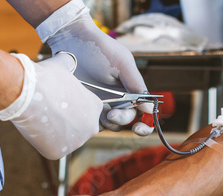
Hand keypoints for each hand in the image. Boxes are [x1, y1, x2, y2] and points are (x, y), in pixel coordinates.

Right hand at [0, 52, 102, 159]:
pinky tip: (36, 129)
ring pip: (67, 140)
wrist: (27, 94)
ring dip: (57, 133)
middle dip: (68, 123)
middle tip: (51, 113)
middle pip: (80, 128)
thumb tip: (67, 59)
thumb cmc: (45, 78)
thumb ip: (69, 66)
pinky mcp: (59, 153)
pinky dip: (44, 142)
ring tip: (42, 119)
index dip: (73, 108)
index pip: (88, 111)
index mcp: (95, 107)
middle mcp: (91, 127)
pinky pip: (53, 149)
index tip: (60, 103)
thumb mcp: (63, 67)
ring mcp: (76, 142)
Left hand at [38, 1, 153, 135]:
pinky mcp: (87, 105)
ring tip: (102, 113)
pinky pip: (94, 121)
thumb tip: (150, 108)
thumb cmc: (100, 49)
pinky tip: (89, 111)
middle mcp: (119, 98)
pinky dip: (94, 121)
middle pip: (128, 119)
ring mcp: (102, 103)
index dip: (146, 124)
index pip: (144, 111)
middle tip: (112, 114)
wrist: (72, 41)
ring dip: (109, 123)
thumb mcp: (122, 64)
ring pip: (112, 124)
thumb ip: (136, 85)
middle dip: (123, 120)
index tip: (138, 127)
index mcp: (131, 89)